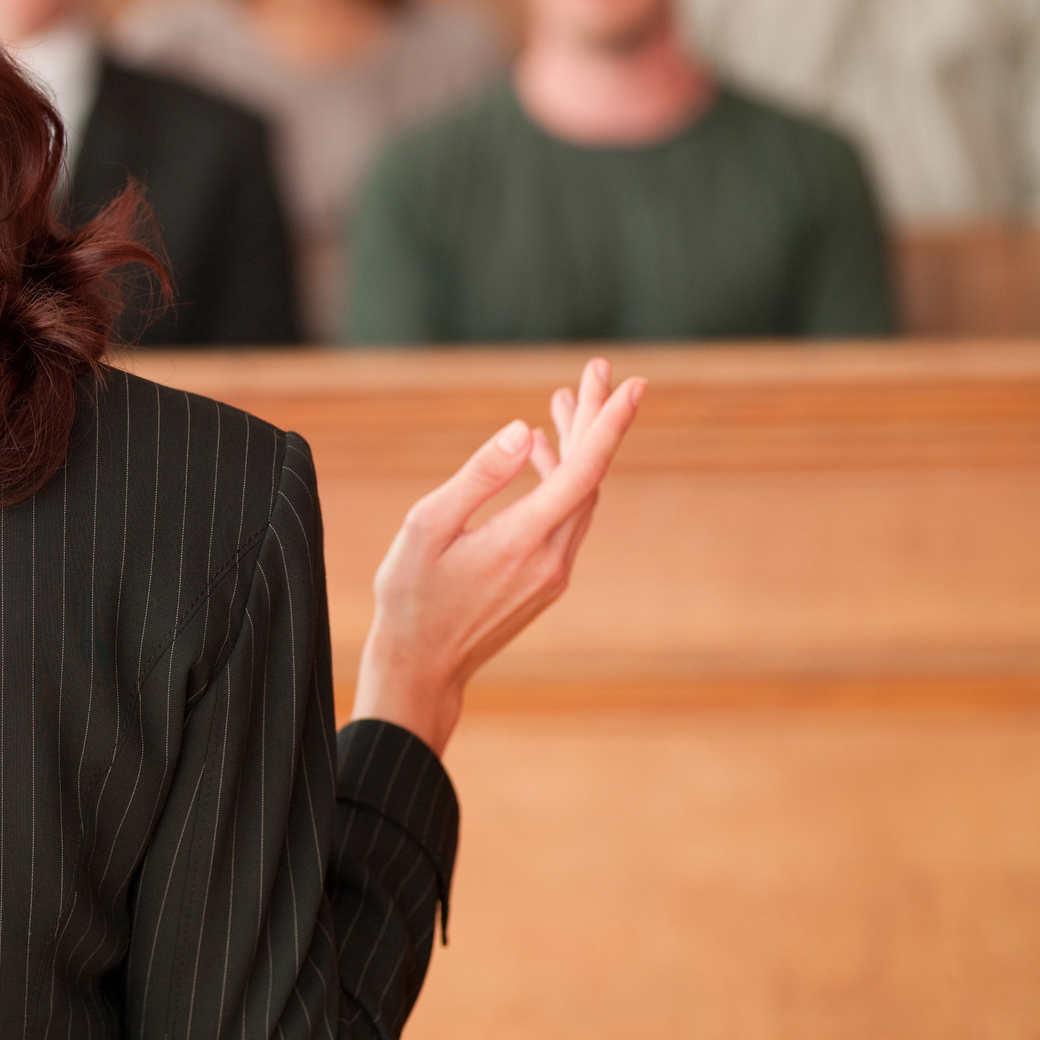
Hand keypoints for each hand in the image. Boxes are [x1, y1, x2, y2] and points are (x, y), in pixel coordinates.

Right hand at [351, 357, 644, 754]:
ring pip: (580, 497)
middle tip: (595, 371)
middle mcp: (552, 558)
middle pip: (589, 476)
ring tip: (560, 403)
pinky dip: (560, 479)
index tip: (630, 384)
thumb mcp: (426, 527)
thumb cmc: (410, 598)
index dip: (609, 423)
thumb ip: (477, 478)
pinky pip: (566, 518)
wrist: (420, 668)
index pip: (584, 471)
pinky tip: (537, 456)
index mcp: (524, 540)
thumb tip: (520, 431)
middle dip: (593, 421)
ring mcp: (552, 573)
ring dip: (576, 448)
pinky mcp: (544, 581)